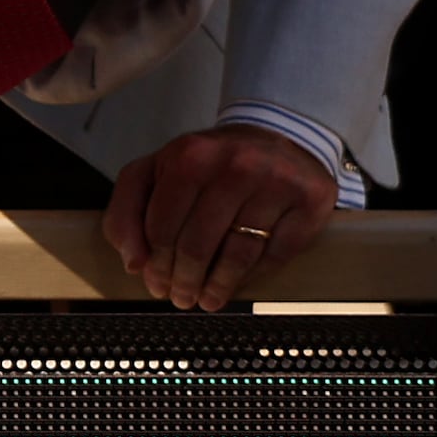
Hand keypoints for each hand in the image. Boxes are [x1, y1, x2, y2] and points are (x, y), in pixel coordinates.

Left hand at [103, 123, 341, 312]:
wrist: (279, 136)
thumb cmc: (211, 163)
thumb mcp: (158, 172)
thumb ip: (128, 210)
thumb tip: (133, 263)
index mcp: (190, 154)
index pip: (161, 227)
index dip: (155, 264)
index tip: (156, 283)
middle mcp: (235, 164)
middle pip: (197, 245)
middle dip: (183, 281)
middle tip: (182, 297)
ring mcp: (276, 181)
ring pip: (237, 256)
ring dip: (217, 288)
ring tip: (208, 299)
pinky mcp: (309, 200)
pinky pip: (275, 256)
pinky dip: (254, 276)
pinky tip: (240, 281)